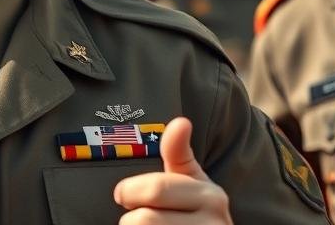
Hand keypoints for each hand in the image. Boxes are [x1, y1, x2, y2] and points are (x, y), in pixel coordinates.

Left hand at [113, 117, 231, 223]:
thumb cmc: (197, 213)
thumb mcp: (192, 182)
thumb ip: (178, 154)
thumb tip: (181, 121)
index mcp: (210, 196)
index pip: (155, 190)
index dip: (129, 192)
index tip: (122, 195)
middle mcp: (213, 223)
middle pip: (143, 219)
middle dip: (131, 218)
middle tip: (136, 218)